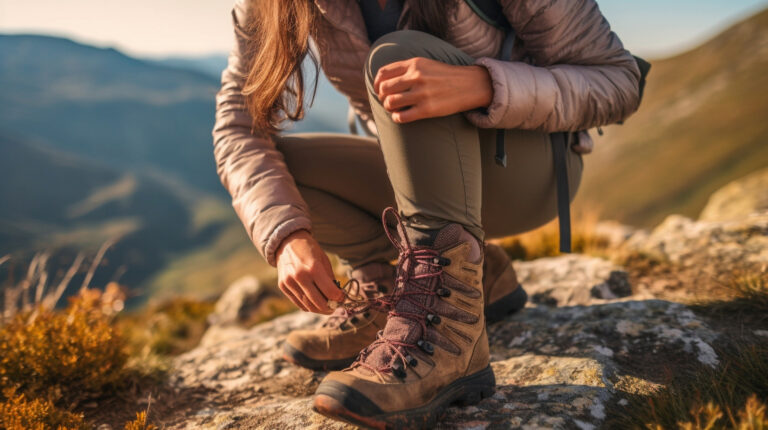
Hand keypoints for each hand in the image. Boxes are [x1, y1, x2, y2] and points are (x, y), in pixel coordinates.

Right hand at [275, 230, 342, 313]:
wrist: (286, 242)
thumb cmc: (309, 250)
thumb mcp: (323, 260)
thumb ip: (330, 278)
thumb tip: (337, 296)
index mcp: (313, 268)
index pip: (330, 292)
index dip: (339, 298)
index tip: (343, 298)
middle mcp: (300, 276)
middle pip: (318, 303)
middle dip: (330, 307)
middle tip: (336, 306)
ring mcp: (289, 282)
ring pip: (308, 306)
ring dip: (320, 310)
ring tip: (327, 307)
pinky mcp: (282, 286)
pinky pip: (298, 303)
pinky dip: (309, 306)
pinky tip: (315, 304)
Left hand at [373, 57, 492, 123]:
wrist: (470, 85)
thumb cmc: (445, 76)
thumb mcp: (426, 64)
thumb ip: (406, 68)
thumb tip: (383, 80)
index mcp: (414, 64)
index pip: (383, 73)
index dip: (377, 84)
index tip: (379, 90)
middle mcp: (416, 77)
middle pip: (384, 89)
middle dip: (382, 97)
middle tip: (388, 101)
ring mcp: (422, 93)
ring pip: (390, 103)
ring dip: (388, 108)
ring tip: (394, 109)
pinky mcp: (427, 109)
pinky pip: (401, 117)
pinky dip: (396, 118)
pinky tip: (401, 116)